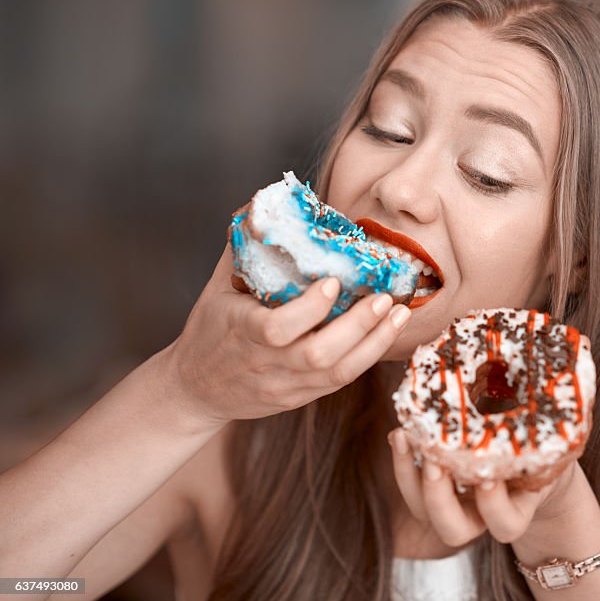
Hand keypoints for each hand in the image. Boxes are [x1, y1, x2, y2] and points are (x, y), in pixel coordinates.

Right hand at [163, 244, 410, 426]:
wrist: (197, 390)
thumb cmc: (210, 329)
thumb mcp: (218, 287)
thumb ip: (243, 248)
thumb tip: (263, 202)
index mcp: (241, 333)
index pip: (278, 329)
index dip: (310, 309)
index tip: (334, 281)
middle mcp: (266, 363)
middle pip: (318, 355)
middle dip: (358, 326)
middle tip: (386, 297)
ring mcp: (286, 385)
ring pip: (336, 373)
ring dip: (375, 342)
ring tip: (400, 313)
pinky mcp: (301, 397)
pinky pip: (340, 381)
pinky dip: (368, 355)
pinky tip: (387, 331)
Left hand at [387, 428, 578, 546]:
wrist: (531, 452)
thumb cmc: (544, 445)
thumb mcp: (552, 441)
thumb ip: (551, 432)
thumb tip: (549, 386)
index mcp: (515, 511)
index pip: (505, 525)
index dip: (494, 507)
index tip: (489, 478)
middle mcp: (479, 515)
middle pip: (453, 531)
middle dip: (439, 499)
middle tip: (434, 464)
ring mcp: (453, 502)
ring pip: (421, 511)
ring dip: (407, 477)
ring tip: (402, 437)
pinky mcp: (435, 483)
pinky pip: (410, 481)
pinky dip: (402, 458)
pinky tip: (401, 430)